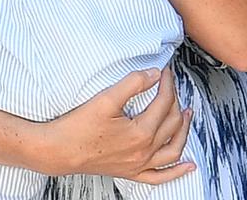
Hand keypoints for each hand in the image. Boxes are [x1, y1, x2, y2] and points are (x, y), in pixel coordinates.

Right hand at [39, 67, 194, 181]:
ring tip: (187, 114)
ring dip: (183, 130)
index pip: (163, 102)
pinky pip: (160, 176)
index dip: (167, 83)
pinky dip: (177, 171)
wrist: (57, 151)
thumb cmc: (77, 127)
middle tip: (170, 85)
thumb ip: (133, 83)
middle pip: (171, 122)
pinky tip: (189, 166)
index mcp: (140, 133)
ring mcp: (138, 165)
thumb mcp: (106, 98)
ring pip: (173, 149)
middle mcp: (143, 151)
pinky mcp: (130, 172)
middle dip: (174, 100)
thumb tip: (155, 74)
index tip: (165, 70)